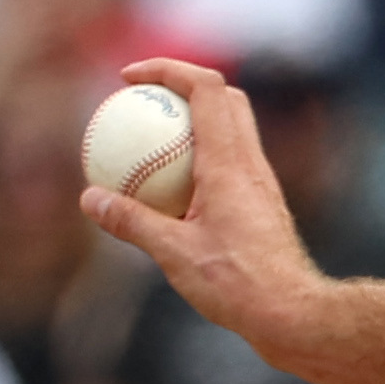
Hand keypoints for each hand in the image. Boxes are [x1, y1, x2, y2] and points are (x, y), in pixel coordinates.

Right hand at [83, 56, 331, 355]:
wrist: (294, 314)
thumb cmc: (238, 286)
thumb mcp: (173, 253)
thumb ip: (131, 221)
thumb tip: (90, 198)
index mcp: (230, 163)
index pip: (207, 88)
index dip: (169, 69)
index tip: (130, 78)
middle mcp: (252, 165)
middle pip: (225, 99)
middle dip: (183, 85)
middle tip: (141, 100)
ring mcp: (262, 184)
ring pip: (232, 131)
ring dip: (193, 122)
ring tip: (150, 142)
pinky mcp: (263, 205)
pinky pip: (230, 165)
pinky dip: (200, 160)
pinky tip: (171, 189)